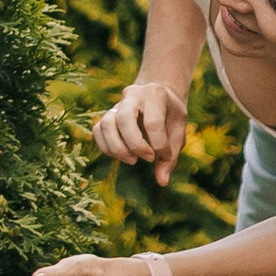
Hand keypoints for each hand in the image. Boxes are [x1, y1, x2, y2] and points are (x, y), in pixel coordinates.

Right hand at [93, 72, 188, 188]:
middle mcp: (132, 94)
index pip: (153, 122)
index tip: (166, 156)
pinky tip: (122, 156)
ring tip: (133, 160)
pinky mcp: (107, 115)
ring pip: (106, 124)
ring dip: (118, 148)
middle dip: (135, 145)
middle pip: (124, 119)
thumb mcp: (178, 131)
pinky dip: (106, 148)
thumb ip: (171, 156)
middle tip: (149, 158)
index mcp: (155, 93)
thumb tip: (162, 181)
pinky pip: (97, 131)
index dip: (160, 145)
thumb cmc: (171, 116)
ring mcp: (117, 104)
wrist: (160, 97)